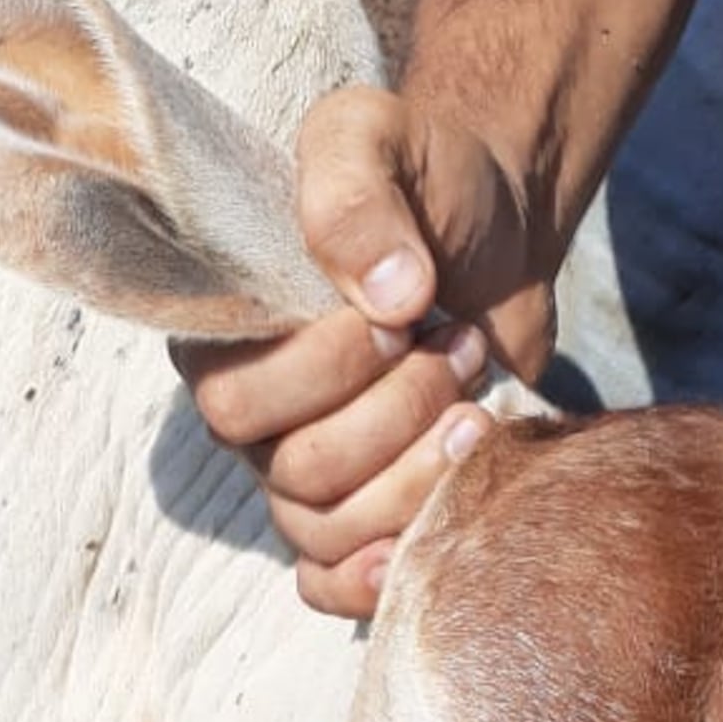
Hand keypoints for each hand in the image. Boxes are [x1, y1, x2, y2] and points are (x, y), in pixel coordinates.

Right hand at [174, 84, 556, 613]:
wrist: (498, 225)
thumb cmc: (424, 178)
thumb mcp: (379, 139)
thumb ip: (358, 194)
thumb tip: (390, 295)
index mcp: (224, 336)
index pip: (238, 401)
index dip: (328, 372)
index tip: (404, 311)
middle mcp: (251, 416)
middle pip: (295, 473)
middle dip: (395, 415)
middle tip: (457, 347)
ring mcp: (304, 470)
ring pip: (328, 528)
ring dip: (418, 473)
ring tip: (476, 402)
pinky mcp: (364, 507)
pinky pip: (329, 582)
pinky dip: (370, 577)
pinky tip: (421, 546)